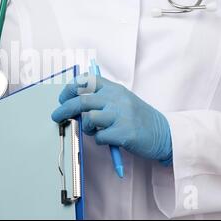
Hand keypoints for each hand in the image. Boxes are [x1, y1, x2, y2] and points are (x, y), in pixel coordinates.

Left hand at [51, 75, 172, 164]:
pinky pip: (99, 137)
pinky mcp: (124, 132)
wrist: (163, 132)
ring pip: (88, 119)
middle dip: (64, 109)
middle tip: (56, 116)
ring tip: (94, 130)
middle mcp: (116, 98)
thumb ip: (100, 98)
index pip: (86, 81)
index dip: (70, 88)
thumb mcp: (121, 100)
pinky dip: (99, 140)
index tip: (63, 97)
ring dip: (85, 127)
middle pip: (81, 100)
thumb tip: (73, 104)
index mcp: (114, 88)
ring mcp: (121, 115)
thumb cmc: (137, 117)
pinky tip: (108, 139)